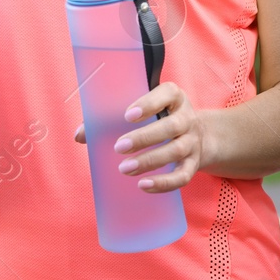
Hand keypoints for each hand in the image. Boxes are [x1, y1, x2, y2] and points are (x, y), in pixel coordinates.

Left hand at [72, 81, 208, 192]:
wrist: (199, 136)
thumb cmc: (160, 119)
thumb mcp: (145, 111)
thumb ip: (111, 118)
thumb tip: (80, 134)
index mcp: (174, 97)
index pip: (167, 94)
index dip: (148, 104)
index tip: (127, 115)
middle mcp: (187, 118)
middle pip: (171, 126)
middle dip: (144, 137)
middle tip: (118, 147)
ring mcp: (192, 141)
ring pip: (176, 151)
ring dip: (150, 161)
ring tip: (125, 169)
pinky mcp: (193, 164)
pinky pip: (183, 176)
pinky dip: (164, 183)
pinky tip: (144, 185)